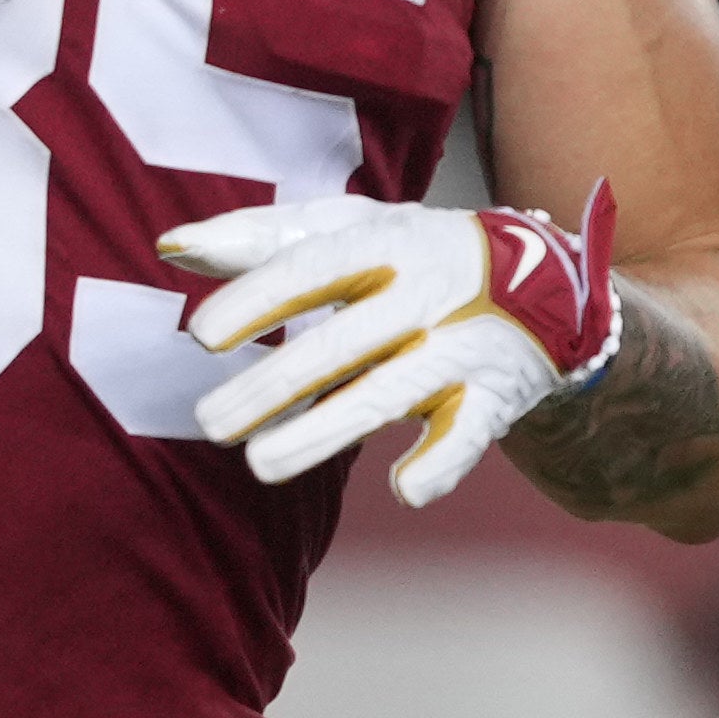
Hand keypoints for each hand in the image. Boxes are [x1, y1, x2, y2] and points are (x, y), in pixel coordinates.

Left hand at [166, 189, 621, 506]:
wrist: (546, 278)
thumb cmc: (416, 253)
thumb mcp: (351, 229)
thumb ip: (261, 238)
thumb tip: (172, 247)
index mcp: (387, 243)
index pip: (317, 267)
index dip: (261, 298)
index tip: (204, 334)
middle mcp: (427, 294)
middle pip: (343, 344)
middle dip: (274, 386)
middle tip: (209, 424)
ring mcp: (462, 349)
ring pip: (390, 396)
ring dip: (326, 431)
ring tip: (260, 464)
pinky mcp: (492, 398)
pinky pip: (468, 436)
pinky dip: (443, 464)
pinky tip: (405, 489)